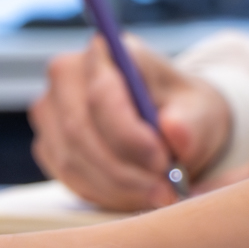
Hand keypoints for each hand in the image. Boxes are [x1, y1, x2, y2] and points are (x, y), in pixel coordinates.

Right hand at [29, 34, 230, 210]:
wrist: (166, 124)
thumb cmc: (183, 112)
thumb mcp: (202, 113)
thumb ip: (192, 124)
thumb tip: (175, 133)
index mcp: (108, 51)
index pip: (103, 94)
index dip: (129, 135)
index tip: (162, 163)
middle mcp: (68, 73)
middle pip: (80, 132)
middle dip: (123, 171)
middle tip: (164, 192)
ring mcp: (49, 108)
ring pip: (72, 160)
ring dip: (116, 188)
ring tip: (155, 195)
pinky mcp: (46, 142)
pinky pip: (66, 177)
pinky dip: (102, 194)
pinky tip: (132, 195)